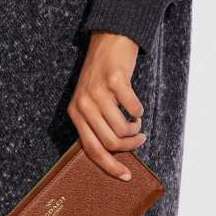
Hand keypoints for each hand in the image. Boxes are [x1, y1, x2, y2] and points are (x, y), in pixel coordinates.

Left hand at [67, 30, 145, 180]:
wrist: (109, 40)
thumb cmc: (102, 76)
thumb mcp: (91, 101)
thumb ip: (96, 124)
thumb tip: (114, 153)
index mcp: (75, 114)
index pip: (91, 149)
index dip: (109, 166)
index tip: (125, 176)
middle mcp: (83, 105)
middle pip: (110, 143)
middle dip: (130, 146)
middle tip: (140, 139)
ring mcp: (98, 92)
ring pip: (122, 129)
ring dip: (135, 129)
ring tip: (136, 121)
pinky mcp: (115, 80)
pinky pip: (133, 108)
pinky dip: (139, 111)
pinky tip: (136, 107)